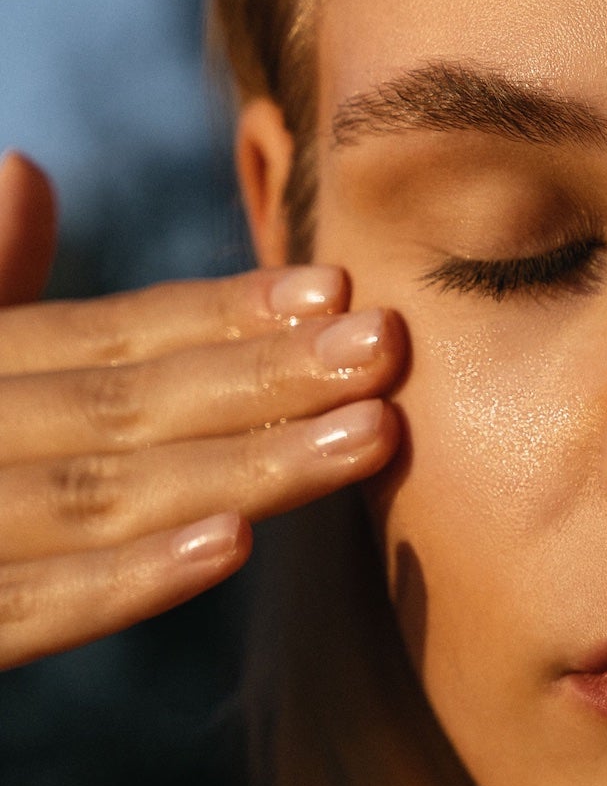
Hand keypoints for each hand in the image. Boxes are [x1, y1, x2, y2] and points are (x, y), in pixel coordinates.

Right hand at [0, 152, 405, 669]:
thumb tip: (28, 168)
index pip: (101, 335)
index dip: (220, 314)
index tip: (334, 291)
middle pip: (116, 403)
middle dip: (260, 378)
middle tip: (389, 351)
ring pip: (89, 493)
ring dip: (235, 468)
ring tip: (365, 438)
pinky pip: (10, 617)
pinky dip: (116, 584)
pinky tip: (228, 548)